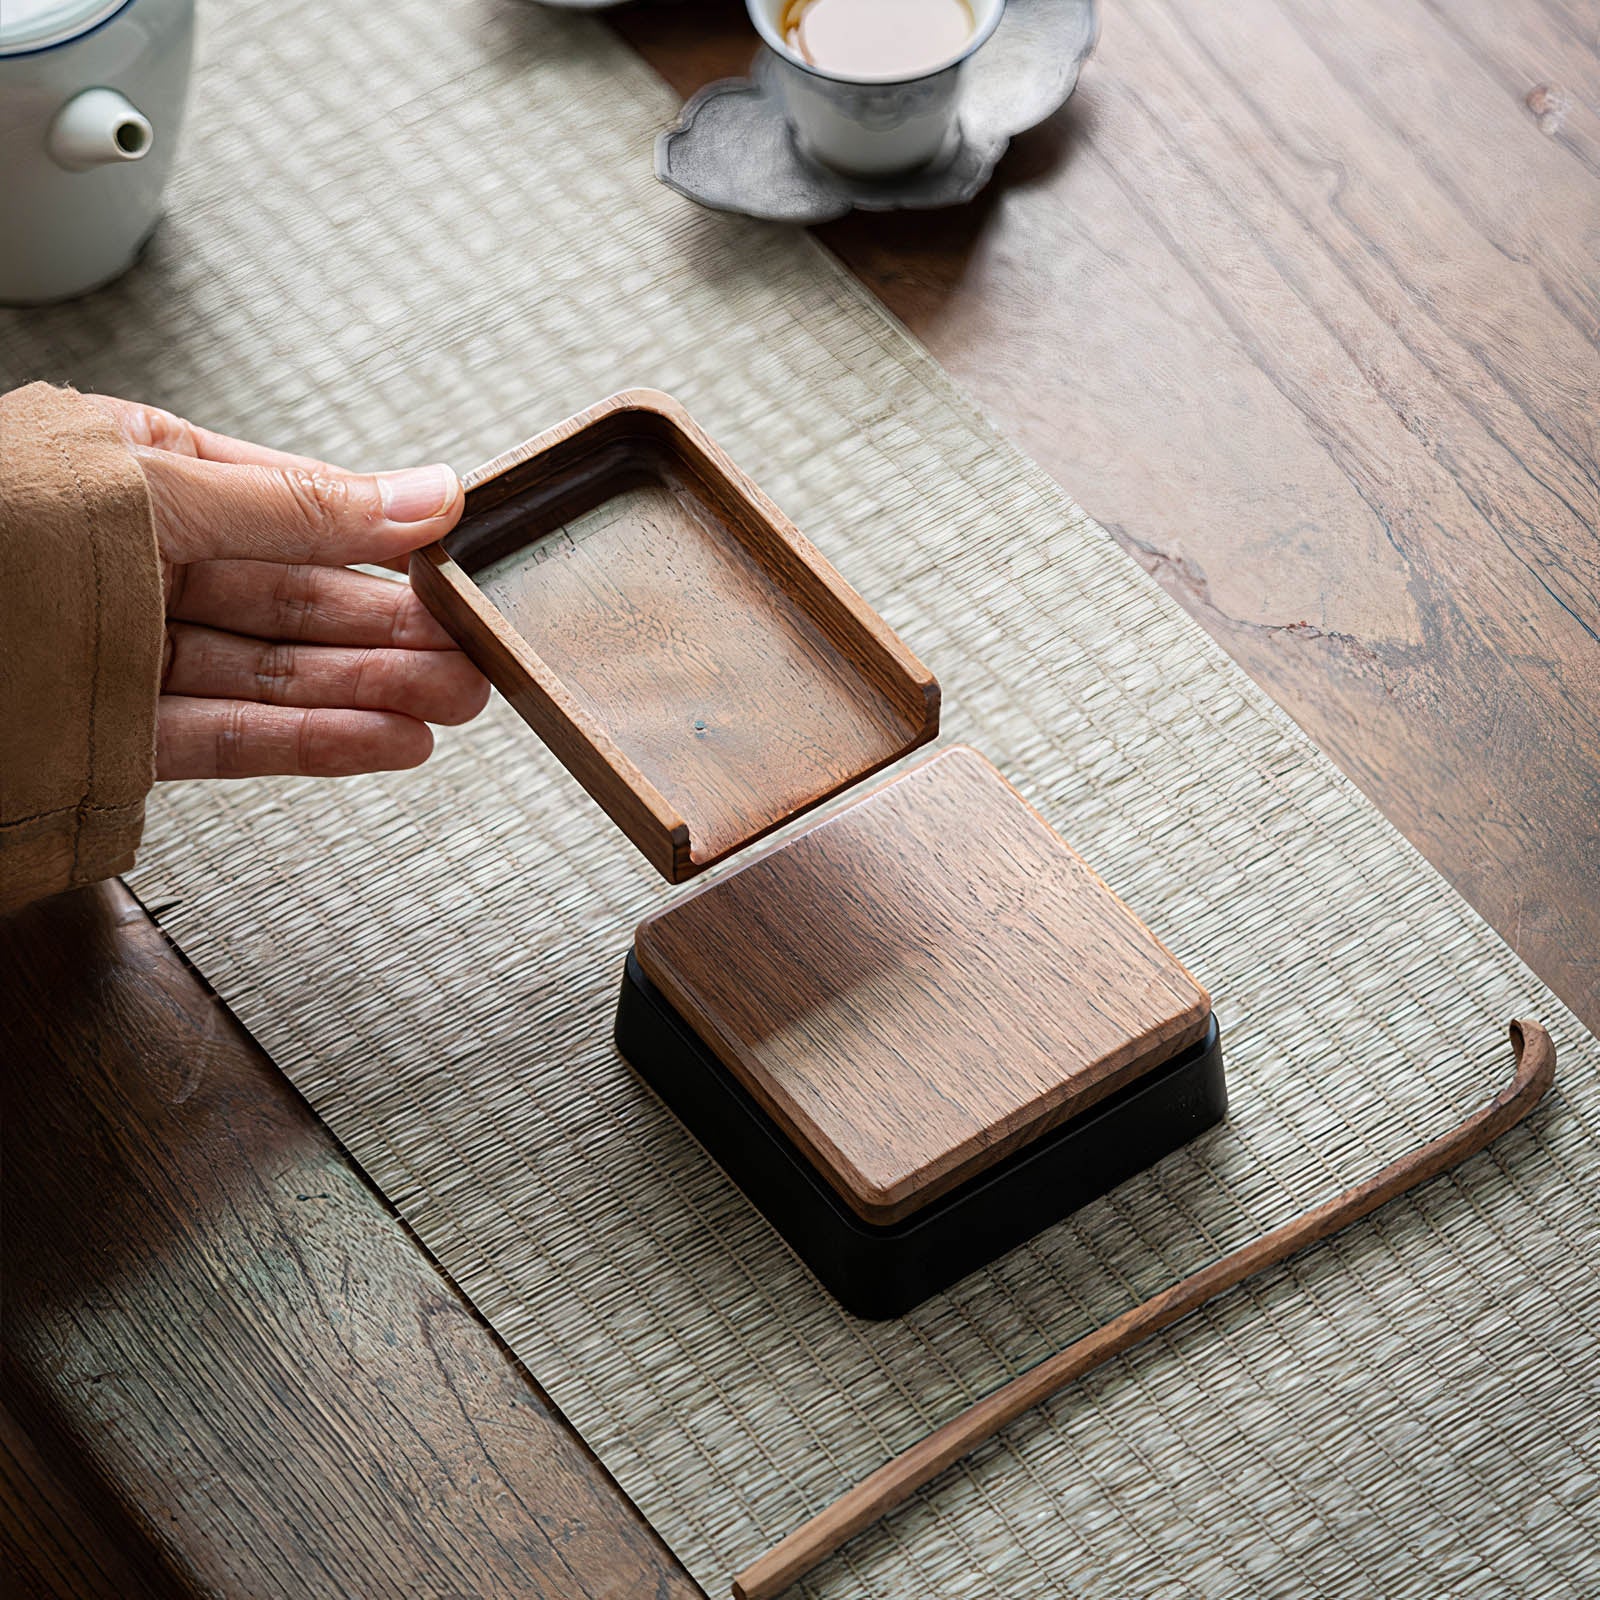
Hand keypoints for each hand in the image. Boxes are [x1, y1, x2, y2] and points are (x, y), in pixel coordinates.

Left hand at [91, 396, 490, 779]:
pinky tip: (385, 739)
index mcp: (141, 472)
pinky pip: (228, 735)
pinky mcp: (114, 733)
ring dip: (373, 691)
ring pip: (273, 673)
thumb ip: (297, 506)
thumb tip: (421, 496)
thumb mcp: (154, 487)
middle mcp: (138, 559)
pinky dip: (311, 742)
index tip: (454, 575)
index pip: (296, 510)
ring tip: (452, 701)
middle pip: (296, 601)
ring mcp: (125, 649)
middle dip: (395, 632)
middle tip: (472, 655)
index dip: (385, 545)